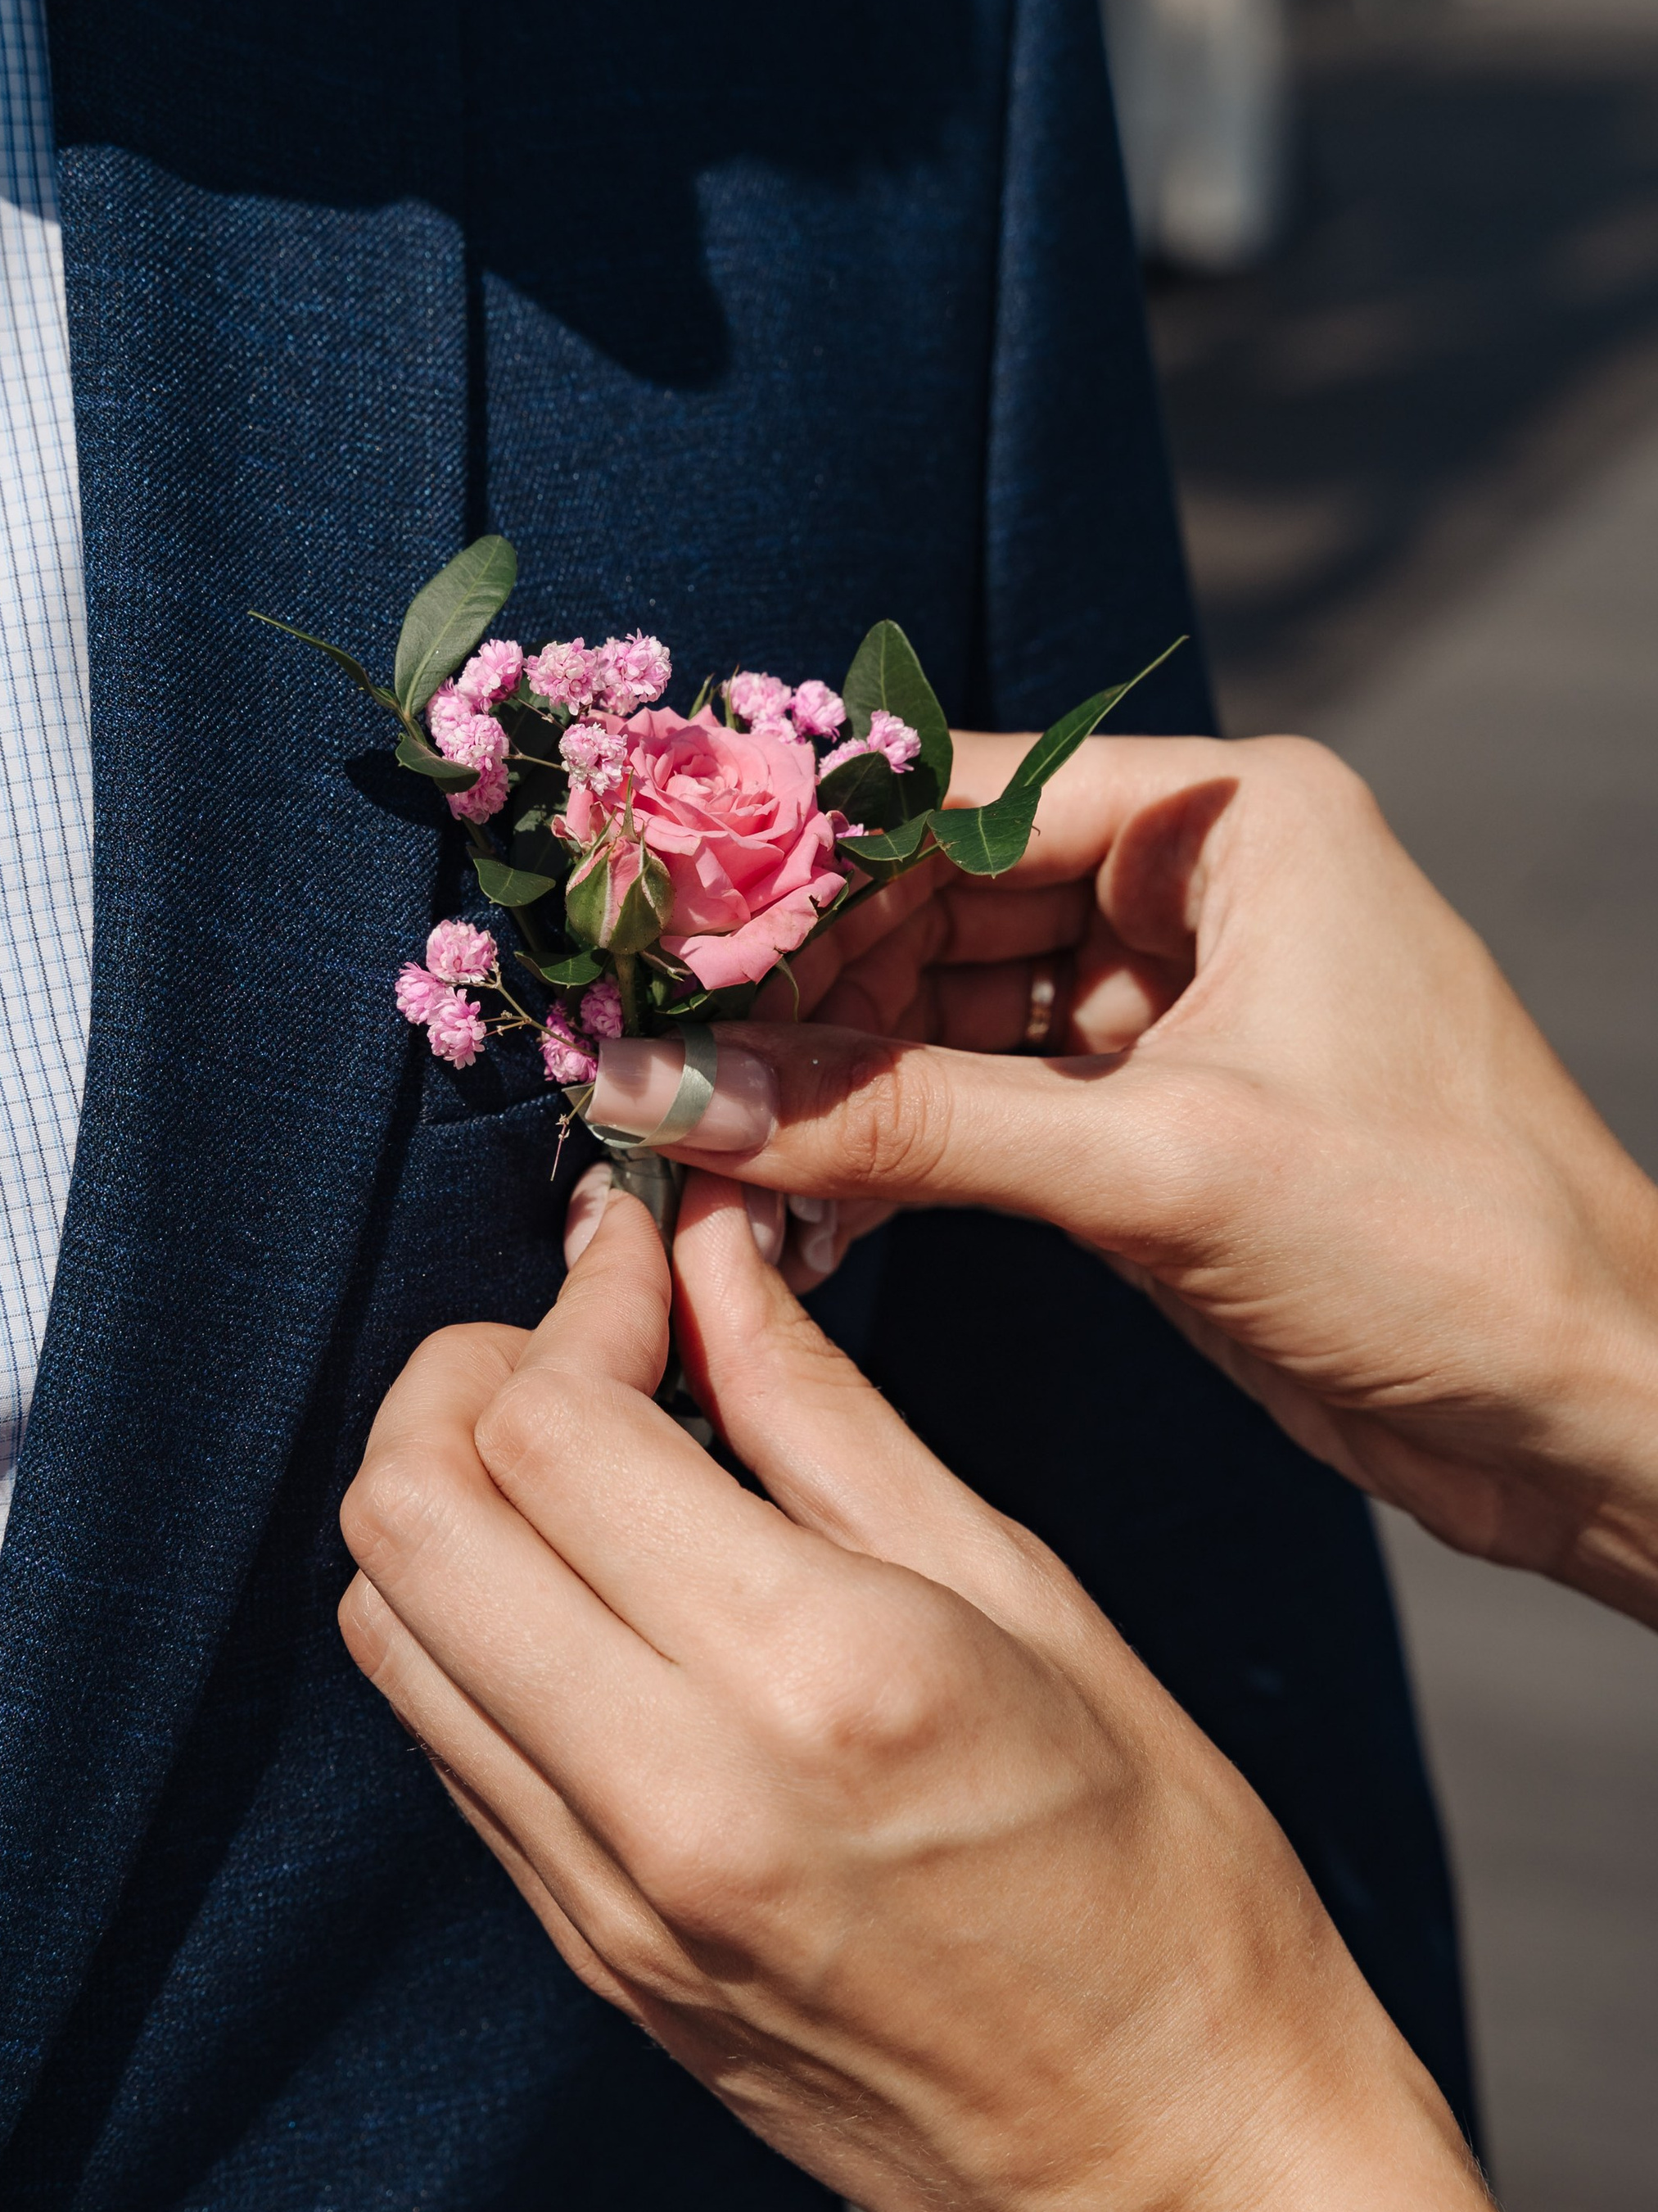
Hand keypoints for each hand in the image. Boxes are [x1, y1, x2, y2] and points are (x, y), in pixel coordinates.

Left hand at [339, 1176, 1569, 2211]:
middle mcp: (673, 1790)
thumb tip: (707, 1254)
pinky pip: (446, 1738)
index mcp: (818, 1675)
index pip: (548, 1430)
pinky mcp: (582, 1952)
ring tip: (588, 1465)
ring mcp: (604, 1893)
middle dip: (465, 1382)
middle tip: (588, 1348)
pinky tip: (596, 1595)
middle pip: (408, 1515)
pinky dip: (476, 1624)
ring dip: (450, 1503)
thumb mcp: (1029, 1595)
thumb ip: (823, 1416)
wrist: (1169, 2173)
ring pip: (386, 1626)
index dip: (574, 1304)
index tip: (641, 1260)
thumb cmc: (1160, 1874)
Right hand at [589, 733, 1657, 1624]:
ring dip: (828, 1081)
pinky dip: (891, 1151)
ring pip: (945, 1012)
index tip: (648, 927)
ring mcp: (1175, 1007)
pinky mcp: (1157, 1121)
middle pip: (933, 901)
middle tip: (648, 1058)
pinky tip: (789, 1201)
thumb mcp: (1156, 1168)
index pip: (959, 797)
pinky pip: (982, 1107)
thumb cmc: (1446, 1245)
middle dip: (796, 987)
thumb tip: (669, 1090)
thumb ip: (900, 1123)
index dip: (795, 860)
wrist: (1591, 1414)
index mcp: (1234, 817)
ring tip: (694, 1145)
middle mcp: (1199, 885)